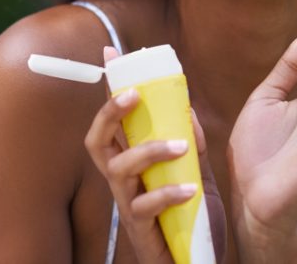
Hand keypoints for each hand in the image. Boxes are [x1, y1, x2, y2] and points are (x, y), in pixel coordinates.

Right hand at [84, 47, 225, 262]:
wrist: (199, 263)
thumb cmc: (191, 217)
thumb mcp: (196, 171)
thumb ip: (190, 141)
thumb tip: (187, 105)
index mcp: (131, 161)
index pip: (113, 119)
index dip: (109, 87)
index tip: (110, 53)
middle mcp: (121, 180)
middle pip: (96, 141)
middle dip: (110, 114)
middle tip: (134, 95)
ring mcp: (127, 205)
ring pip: (117, 170)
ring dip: (148, 151)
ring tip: (179, 146)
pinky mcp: (140, 231)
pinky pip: (143, 207)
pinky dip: (166, 193)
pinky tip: (190, 189)